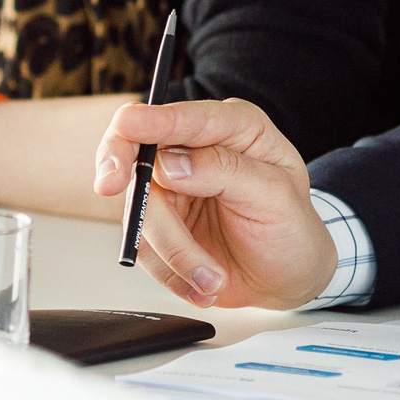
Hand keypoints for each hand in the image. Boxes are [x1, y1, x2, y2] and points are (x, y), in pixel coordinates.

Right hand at [91, 98, 336, 309]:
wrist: (287, 278)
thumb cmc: (291, 230)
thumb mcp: (274, 197)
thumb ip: (224, 171)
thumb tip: (170, 163)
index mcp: (234, 127)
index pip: (186, 117)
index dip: (153, 119)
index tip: (128, 125)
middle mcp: (198, 150)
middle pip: (140, 147)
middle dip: (122, 165)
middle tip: (109, 183)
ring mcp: (174, 186)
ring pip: (142, 207)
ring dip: (174, 252)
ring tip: (213, 278)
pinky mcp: (160, 222)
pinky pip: (142, 243)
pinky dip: (169, 271)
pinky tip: (201, 283)